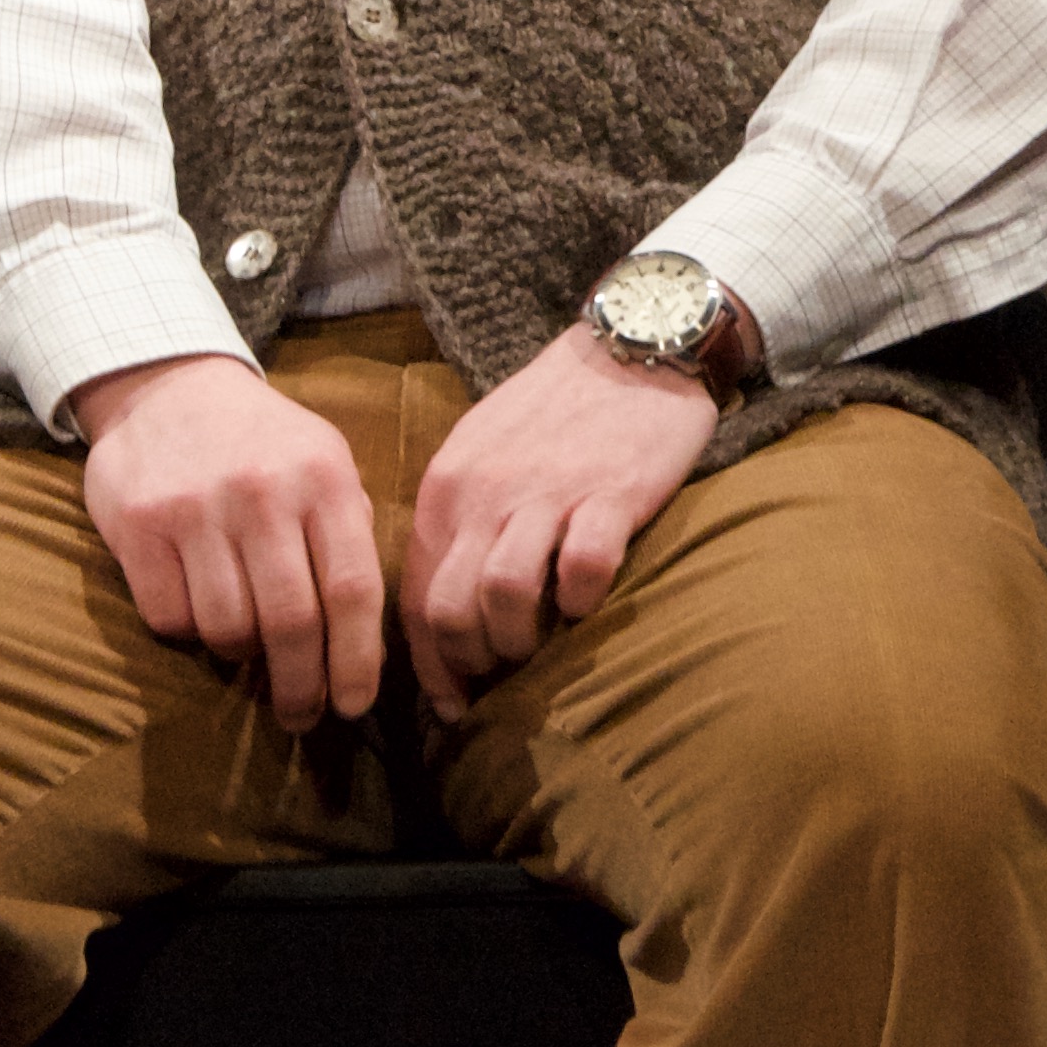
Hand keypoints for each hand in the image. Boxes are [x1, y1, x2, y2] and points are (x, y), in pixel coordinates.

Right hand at [72, 353, 389, 731]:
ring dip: (240, 657)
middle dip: (301, 685)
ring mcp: (197, 507)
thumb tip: (365, 636)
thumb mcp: (325, 464)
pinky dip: (186, 632)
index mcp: (325, 479)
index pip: (353, 589)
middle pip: (291, 622)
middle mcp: (263, 493)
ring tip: (246, 648)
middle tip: (301, 716)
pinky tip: (196, 610)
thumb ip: (347, 535)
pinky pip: (169, 617)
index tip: (354, 706)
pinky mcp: (140, 524)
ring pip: (227, 628)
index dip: (357, 661)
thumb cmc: (264, 444)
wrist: (170, 386)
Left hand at [399, 327, 724, 721]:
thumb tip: (445, 605)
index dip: (430, 666)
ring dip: (520, 641)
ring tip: (542, 645)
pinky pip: (582, 571)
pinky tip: (589, 600)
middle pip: (450, 609)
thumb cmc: (556, 408)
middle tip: (499, 679)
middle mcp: (485, 493)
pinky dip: (582, 602)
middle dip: (470, 664)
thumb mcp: (483, 452)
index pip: (415, 599)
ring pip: (503, 597)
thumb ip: (460, 518)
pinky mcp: (609, 493)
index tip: (452, 703)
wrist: (631, 344)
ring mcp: (546, 492)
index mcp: (448, 487)